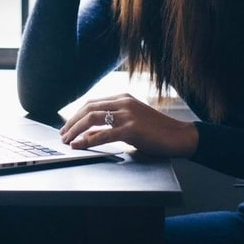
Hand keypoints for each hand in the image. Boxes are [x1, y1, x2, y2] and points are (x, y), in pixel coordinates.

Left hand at [59, 92, 198, 157]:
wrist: (180, 136)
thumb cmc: (158, 132)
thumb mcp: (133, 122)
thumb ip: (114, 124)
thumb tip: (92, 132)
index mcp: (123, 98)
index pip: (93, 103)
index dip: (77, 114)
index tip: (68, 125)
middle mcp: (123, 102)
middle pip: (88, 108)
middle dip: (72, 121)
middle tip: (63, 134)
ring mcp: (127, 114)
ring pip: (92, 118)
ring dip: (76, 129)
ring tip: (67, 140)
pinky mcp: (131, 128)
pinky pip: (104, 134)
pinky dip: (88, 140)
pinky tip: (79, 145)